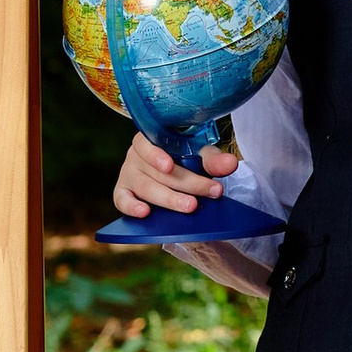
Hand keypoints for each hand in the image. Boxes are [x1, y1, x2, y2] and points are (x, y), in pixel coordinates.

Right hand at [113, 132, 237, 221]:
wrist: (175, 168)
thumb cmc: (186, 156)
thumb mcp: (201, 154)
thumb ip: (213, 160)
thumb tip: (230, 164)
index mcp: (151, 138)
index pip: (148, 144)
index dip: (155, 155)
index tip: (169, 167)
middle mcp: (136, 155)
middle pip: (156, 171)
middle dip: (185, 183)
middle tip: (209, 192)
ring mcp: (128, 174)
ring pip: (145, 187)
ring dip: (168, 198)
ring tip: (190, 206)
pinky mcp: (123, 192)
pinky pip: (121, 199)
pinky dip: (131, 207)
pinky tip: (144, 213)